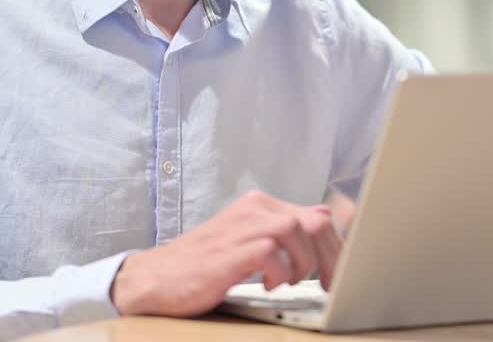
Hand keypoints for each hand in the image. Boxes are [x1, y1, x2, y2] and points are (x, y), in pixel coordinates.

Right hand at [110, 190, 342, 317]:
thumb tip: (324, 229)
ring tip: (288, 282)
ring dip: (304, 263)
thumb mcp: (245, 243)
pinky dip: (279, 272)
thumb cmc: (200, 266)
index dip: (336, 245)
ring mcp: (241, 227)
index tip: (339, 271)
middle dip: (331, 257)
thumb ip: (281, 236)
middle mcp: (253, 209)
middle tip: (327, 285)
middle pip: (315, 220)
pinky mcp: (230, 251)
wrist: (153, 279)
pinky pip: (272, 252)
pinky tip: (268, 285)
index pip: (317, 215)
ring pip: (298, 229)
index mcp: (259, 206)